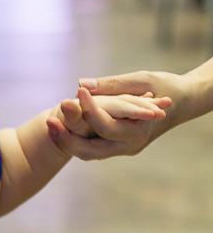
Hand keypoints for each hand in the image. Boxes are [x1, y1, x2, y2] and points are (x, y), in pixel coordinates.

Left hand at [46, 88, 171, 160]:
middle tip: (49, 120)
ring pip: (88, 153)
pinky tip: (59, 126)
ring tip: (50, 123)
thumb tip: (82, 84)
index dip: (89, 110)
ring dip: (67, 140)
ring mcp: (122, 149)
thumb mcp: (141, 79)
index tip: (75, 93)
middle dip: (67, 138)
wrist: (183, 102)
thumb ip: (112, 85)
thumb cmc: (165, 85)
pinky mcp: (117, 146)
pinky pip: (92, 148)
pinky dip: (76, 139)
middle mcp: (129, 145)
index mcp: (138, 129)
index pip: (106, 125)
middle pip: (91, 150)